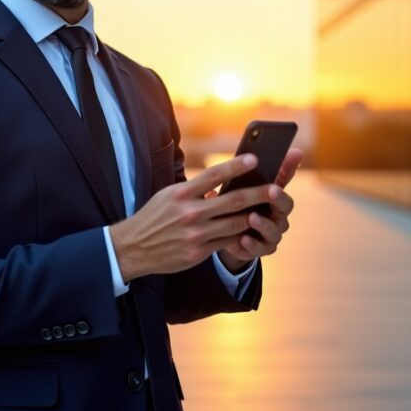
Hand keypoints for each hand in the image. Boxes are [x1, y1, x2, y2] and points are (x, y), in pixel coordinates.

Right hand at [108, 153, 277, 281]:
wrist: (134, 248)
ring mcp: (196, 234)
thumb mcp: (169, 196)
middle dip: (258, 193)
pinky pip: (227, 242)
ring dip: (255, 216)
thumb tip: (218, 185)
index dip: (236, 166)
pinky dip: (241, 236)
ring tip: (270, 209)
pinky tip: (252, 231)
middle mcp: (190, 213)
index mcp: (181, 194)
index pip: (214, 175)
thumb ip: (194, 190)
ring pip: (235, 223)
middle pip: (233, 200)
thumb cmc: (154, 217)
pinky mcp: (199, 252)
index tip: (255, 158)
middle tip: (277, 187)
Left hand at [217, 148, 302, 272]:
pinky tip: (242, 238)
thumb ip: (271, 170)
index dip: (281, 191)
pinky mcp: (260, 250)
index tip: (273, 186)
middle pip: (284, 212)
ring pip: (273, 232)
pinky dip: (252, 244)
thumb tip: (296, 151)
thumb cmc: (245, 202)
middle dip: (277, 203)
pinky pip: (259, 249)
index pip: (286, 195)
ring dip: (263, 224)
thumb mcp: (253, 184)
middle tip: (270, 194)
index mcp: (278, 202)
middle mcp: (279, 219)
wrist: (231, 230)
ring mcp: (271, 236)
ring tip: (252, 217)